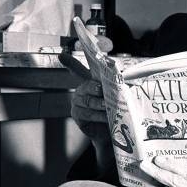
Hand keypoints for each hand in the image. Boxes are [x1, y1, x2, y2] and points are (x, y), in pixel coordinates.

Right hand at [59, 52, 113, 172]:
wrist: (112, 131)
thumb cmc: (115, 109)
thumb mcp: (118, 96)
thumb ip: (118, 86)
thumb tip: (126, 79)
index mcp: (90, 82)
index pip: (78, 69)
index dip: (70, 63)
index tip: (61, 55)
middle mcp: (81, 90)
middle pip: (86, 85)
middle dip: (95, 88)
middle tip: (102, 89)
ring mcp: (77, 103)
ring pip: (88, 101)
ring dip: (100, 103)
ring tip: (109, 106)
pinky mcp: (77, 115)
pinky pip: (88, 113)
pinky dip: (99, 115)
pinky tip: (107, 117)